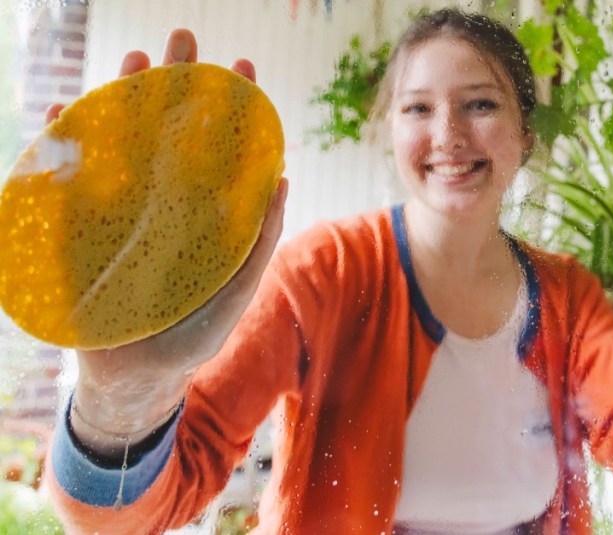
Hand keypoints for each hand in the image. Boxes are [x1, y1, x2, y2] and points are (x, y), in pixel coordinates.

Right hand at [52, 30, 287, 455]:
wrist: (139, 378)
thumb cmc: (195, 335)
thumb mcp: (237, 289)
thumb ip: (258, 240)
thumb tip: (283, 181)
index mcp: (203, 210)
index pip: (218, 149)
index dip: (231, 110)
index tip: (245, 69)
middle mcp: (164, 201)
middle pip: (168, 131)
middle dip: (176, 84)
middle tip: (184, 38)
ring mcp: (121, 210)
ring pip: (122, 142)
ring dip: (125, 99)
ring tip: (136, 59)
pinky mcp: (81, 228)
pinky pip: (70, 178)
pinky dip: (68, 143)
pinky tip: (70, 109)